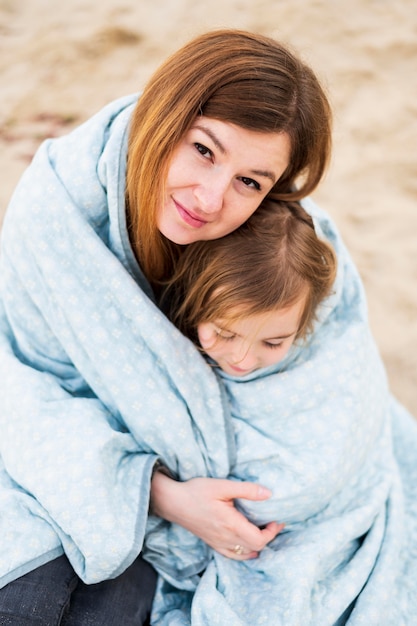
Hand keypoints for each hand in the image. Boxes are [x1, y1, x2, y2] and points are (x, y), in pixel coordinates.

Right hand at [150, 473, 283, 559]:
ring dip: (258, 544)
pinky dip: (245, 552)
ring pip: (245, 553)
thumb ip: (246, 490)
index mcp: (230, 524)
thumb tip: (269, 494)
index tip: (277, 519)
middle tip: (273, 522)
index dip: (272, 532)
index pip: (259, 539)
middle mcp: (226, 538)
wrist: (173, 502)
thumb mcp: (222, 485)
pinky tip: (249, 547)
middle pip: (255, 547)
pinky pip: (233, 555)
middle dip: (269, 536)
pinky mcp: (212, 543)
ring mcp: (218, 543)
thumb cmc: (196, 491)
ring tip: (263, 530)